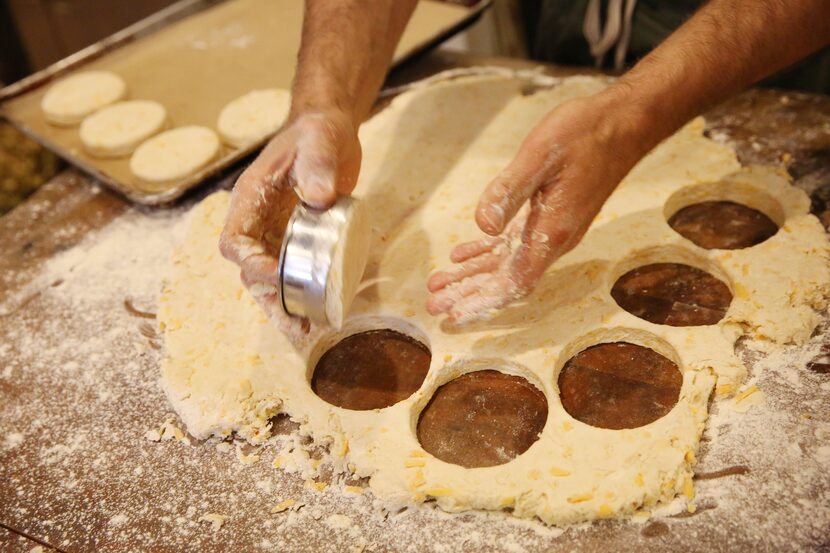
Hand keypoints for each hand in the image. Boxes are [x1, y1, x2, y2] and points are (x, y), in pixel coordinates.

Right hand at [219, 110, 361, 339]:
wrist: (330, 132)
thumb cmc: (317, 133)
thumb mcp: (319, 141)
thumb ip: (317, 164)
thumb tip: (318, 197)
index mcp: (250, 200)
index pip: (235, 241)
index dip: (251, 263)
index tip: (278, 274)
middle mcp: (258, 223)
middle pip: (249, 271)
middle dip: (268, 299)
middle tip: (293, 322)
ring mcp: (278, 235)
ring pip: (270, 280)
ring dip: (283, 307)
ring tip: (304, 330)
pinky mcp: (300, 241)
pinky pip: (295, 273)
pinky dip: (302, 294)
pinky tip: (320, 313)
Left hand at [427, 90, 648, 323]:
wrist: (624, 124)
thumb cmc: (585, 134)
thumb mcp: (540, 155)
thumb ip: (509, 191)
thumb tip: (482, 226)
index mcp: (552, 230)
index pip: (515, 281)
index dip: (484, 300)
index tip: (456, 315)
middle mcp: (554, 238)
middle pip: (507, 279)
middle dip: (470, 294)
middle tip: (434, 306)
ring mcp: (553, 229)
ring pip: (508, 264)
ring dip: (474, 276)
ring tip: (440, 286)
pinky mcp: (550, 217)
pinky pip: (514, 245)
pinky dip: (487, 253)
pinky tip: (463, 254)